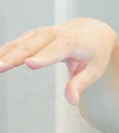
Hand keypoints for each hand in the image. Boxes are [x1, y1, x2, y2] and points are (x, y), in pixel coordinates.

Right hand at [0, 18, 117, 104]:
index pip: (56, 50)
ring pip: (20, 43)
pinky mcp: (33, 35)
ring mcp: (42, 33)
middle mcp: (54, 34)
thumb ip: (81, 84)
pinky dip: (3, 51)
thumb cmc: (94, 54)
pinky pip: (16, 43)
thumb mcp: (94, 70)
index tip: (29, 64)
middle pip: (32, 46)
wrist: (93, 31)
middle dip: (14, 57)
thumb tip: (72, 101)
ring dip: (4, 54)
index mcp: (72, 42)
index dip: (43, 57)